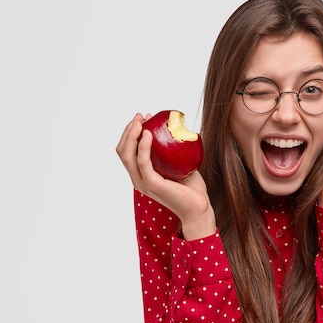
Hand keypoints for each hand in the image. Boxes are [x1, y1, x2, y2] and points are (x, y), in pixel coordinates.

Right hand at [116, 113, 215, 239]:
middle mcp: (138, 179)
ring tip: (141, 121)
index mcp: (141, 175)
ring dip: (131, 135)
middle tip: (140, 116)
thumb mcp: (179, 164)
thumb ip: (172, 150)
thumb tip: (173, 127)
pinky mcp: (151, 184)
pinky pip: (142, 162)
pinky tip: (148, 133)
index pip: (127, 152)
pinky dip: (143, 146)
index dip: (130, 133)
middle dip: (128, 130)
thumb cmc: (192, 187)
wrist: (199, 207)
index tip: (143, 118)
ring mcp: (143, 182)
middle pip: (123, 151)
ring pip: (127, 155)